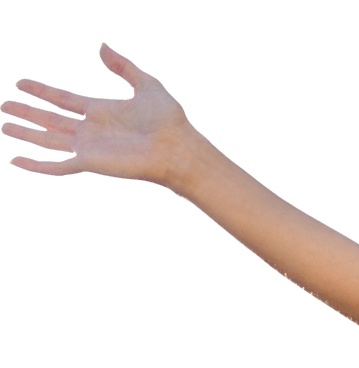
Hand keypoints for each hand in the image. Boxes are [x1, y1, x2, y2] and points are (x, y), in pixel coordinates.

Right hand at [0, 43, 195, 186]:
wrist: (177, 148)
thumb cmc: (168, 119)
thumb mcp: (147, 84)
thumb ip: (123, 66)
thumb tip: (102, 46)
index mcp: (102, 110)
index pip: (63, 99)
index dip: (42, 91)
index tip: (22, 83)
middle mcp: (92, 129)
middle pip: (51, 119)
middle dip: (28, 112)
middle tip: (5, 106)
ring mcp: (89, 147)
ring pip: (48, 140)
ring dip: (26, 133)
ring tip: (5, 126)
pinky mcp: (90, 163)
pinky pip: (56, 166)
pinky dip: (36, 166)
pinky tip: (16, 161)